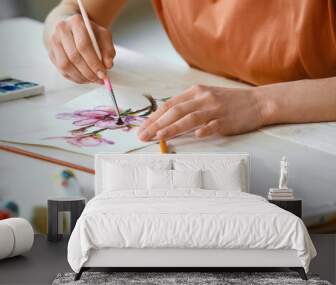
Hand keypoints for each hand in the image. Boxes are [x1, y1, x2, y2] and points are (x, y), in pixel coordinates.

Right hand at [48, 14, 115, 83]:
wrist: (73, 30)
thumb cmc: (90, 33)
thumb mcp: (103, 36)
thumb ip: (108, 49)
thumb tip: (108, 65)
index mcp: (76, 22)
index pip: (83, 45)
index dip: (94, 62)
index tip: (103, 74)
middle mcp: (61, 30)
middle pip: (74, 57)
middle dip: (88, 72)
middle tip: (99, 79)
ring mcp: (54, 42)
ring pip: (65, 66)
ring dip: (81, 77)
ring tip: (92, 80)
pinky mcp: (51, 54)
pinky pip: (62, 71)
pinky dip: (75, 78)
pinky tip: (85, 79)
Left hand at [138, 85, 267, 140]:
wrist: (257, 102)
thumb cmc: (228, 101)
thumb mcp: (205, 97)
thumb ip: (187, 105)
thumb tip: (165, 118)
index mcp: (195, 92)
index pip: (169, 104)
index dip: (154, 117)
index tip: (142, 127)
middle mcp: (203, 98)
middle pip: (175, 111)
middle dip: (156, 124)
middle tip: (143, 135)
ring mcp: (214, 109)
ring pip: (190, 118)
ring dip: (173, 127)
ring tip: (159, 136)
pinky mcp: (226, 120)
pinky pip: (213, 125)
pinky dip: (204, 130)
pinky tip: (195, 136)